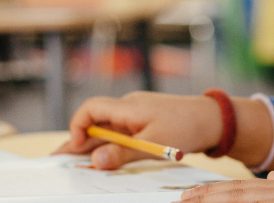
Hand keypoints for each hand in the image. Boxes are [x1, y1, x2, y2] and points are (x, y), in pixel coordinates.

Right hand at [55, 91, 220, 168]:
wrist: (214, 119)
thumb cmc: (186, 127)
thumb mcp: (153, 145)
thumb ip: (123, 153)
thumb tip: (94, 162)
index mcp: (128, 107)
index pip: (91, 109)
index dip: (77, 126)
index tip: (74, 148)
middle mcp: (129, 108)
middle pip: (95, 123)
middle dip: (77, 142)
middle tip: (60, 163)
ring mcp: (137, 115)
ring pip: (107, 130)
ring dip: (93, 147)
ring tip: (75, 165)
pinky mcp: (145, 123)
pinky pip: (120, 134)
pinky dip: (110, 147)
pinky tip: (104, 161)